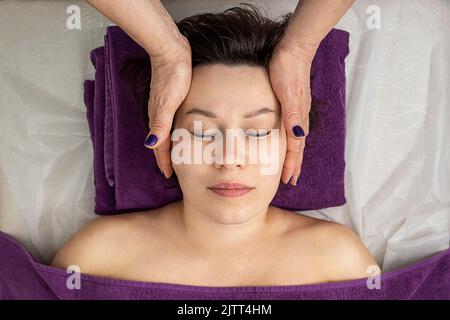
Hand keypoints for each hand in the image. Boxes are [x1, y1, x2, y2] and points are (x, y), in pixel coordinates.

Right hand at [144, 36, 191, 177]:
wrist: (170, 51)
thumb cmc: (172, 75)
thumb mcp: (167, 102)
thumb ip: (160, 124)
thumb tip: (150, 145)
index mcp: (158, 118)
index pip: (159, 147)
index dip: (164, 162)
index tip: (169, 176)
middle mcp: (158, 115)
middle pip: (160, 143)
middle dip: (164, 158)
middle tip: (172, 170)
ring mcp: (163, 107)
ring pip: (164, 133)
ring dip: (169, 146)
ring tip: (176, 156)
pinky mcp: (169, 99)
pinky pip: (169, 122)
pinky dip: (173, 132)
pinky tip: (179, 131)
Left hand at [269, 38, 316, 185]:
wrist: (294, 51)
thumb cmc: (288, 71)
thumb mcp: (288, 95)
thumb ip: (294, 117)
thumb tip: (299, 138)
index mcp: (298, 119)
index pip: (295, 149)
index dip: (291, 165)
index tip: (288, 180)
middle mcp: (300, 118)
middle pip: (298, 148)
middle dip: (294, 165)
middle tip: (291, 180)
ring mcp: (298, 112)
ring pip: (296, 140)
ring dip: (294, 155)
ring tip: (291, 167)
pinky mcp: (294, 104)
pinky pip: (294, 129)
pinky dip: (292, 141)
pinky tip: (290, 141)